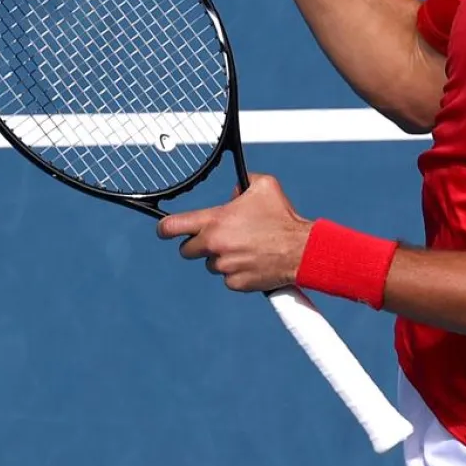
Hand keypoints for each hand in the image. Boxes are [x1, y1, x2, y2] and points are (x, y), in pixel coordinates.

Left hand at [156, 173, 313, 292]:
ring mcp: (224, 267)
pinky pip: (228, 278)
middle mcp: (215, 246)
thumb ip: (242, 182)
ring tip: (246, 247)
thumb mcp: (263, 186)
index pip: (172, 227)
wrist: (302, 251)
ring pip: (211, 263)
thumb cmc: (283, 217)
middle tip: (219, 237)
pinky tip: (253, 261)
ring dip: (221, 257)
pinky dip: (237, 271)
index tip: (164, 229)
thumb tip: (235, 189)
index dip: (164, 228)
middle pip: (188, 250)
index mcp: (216, 222)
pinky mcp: (235, 283)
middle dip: (199, 243)